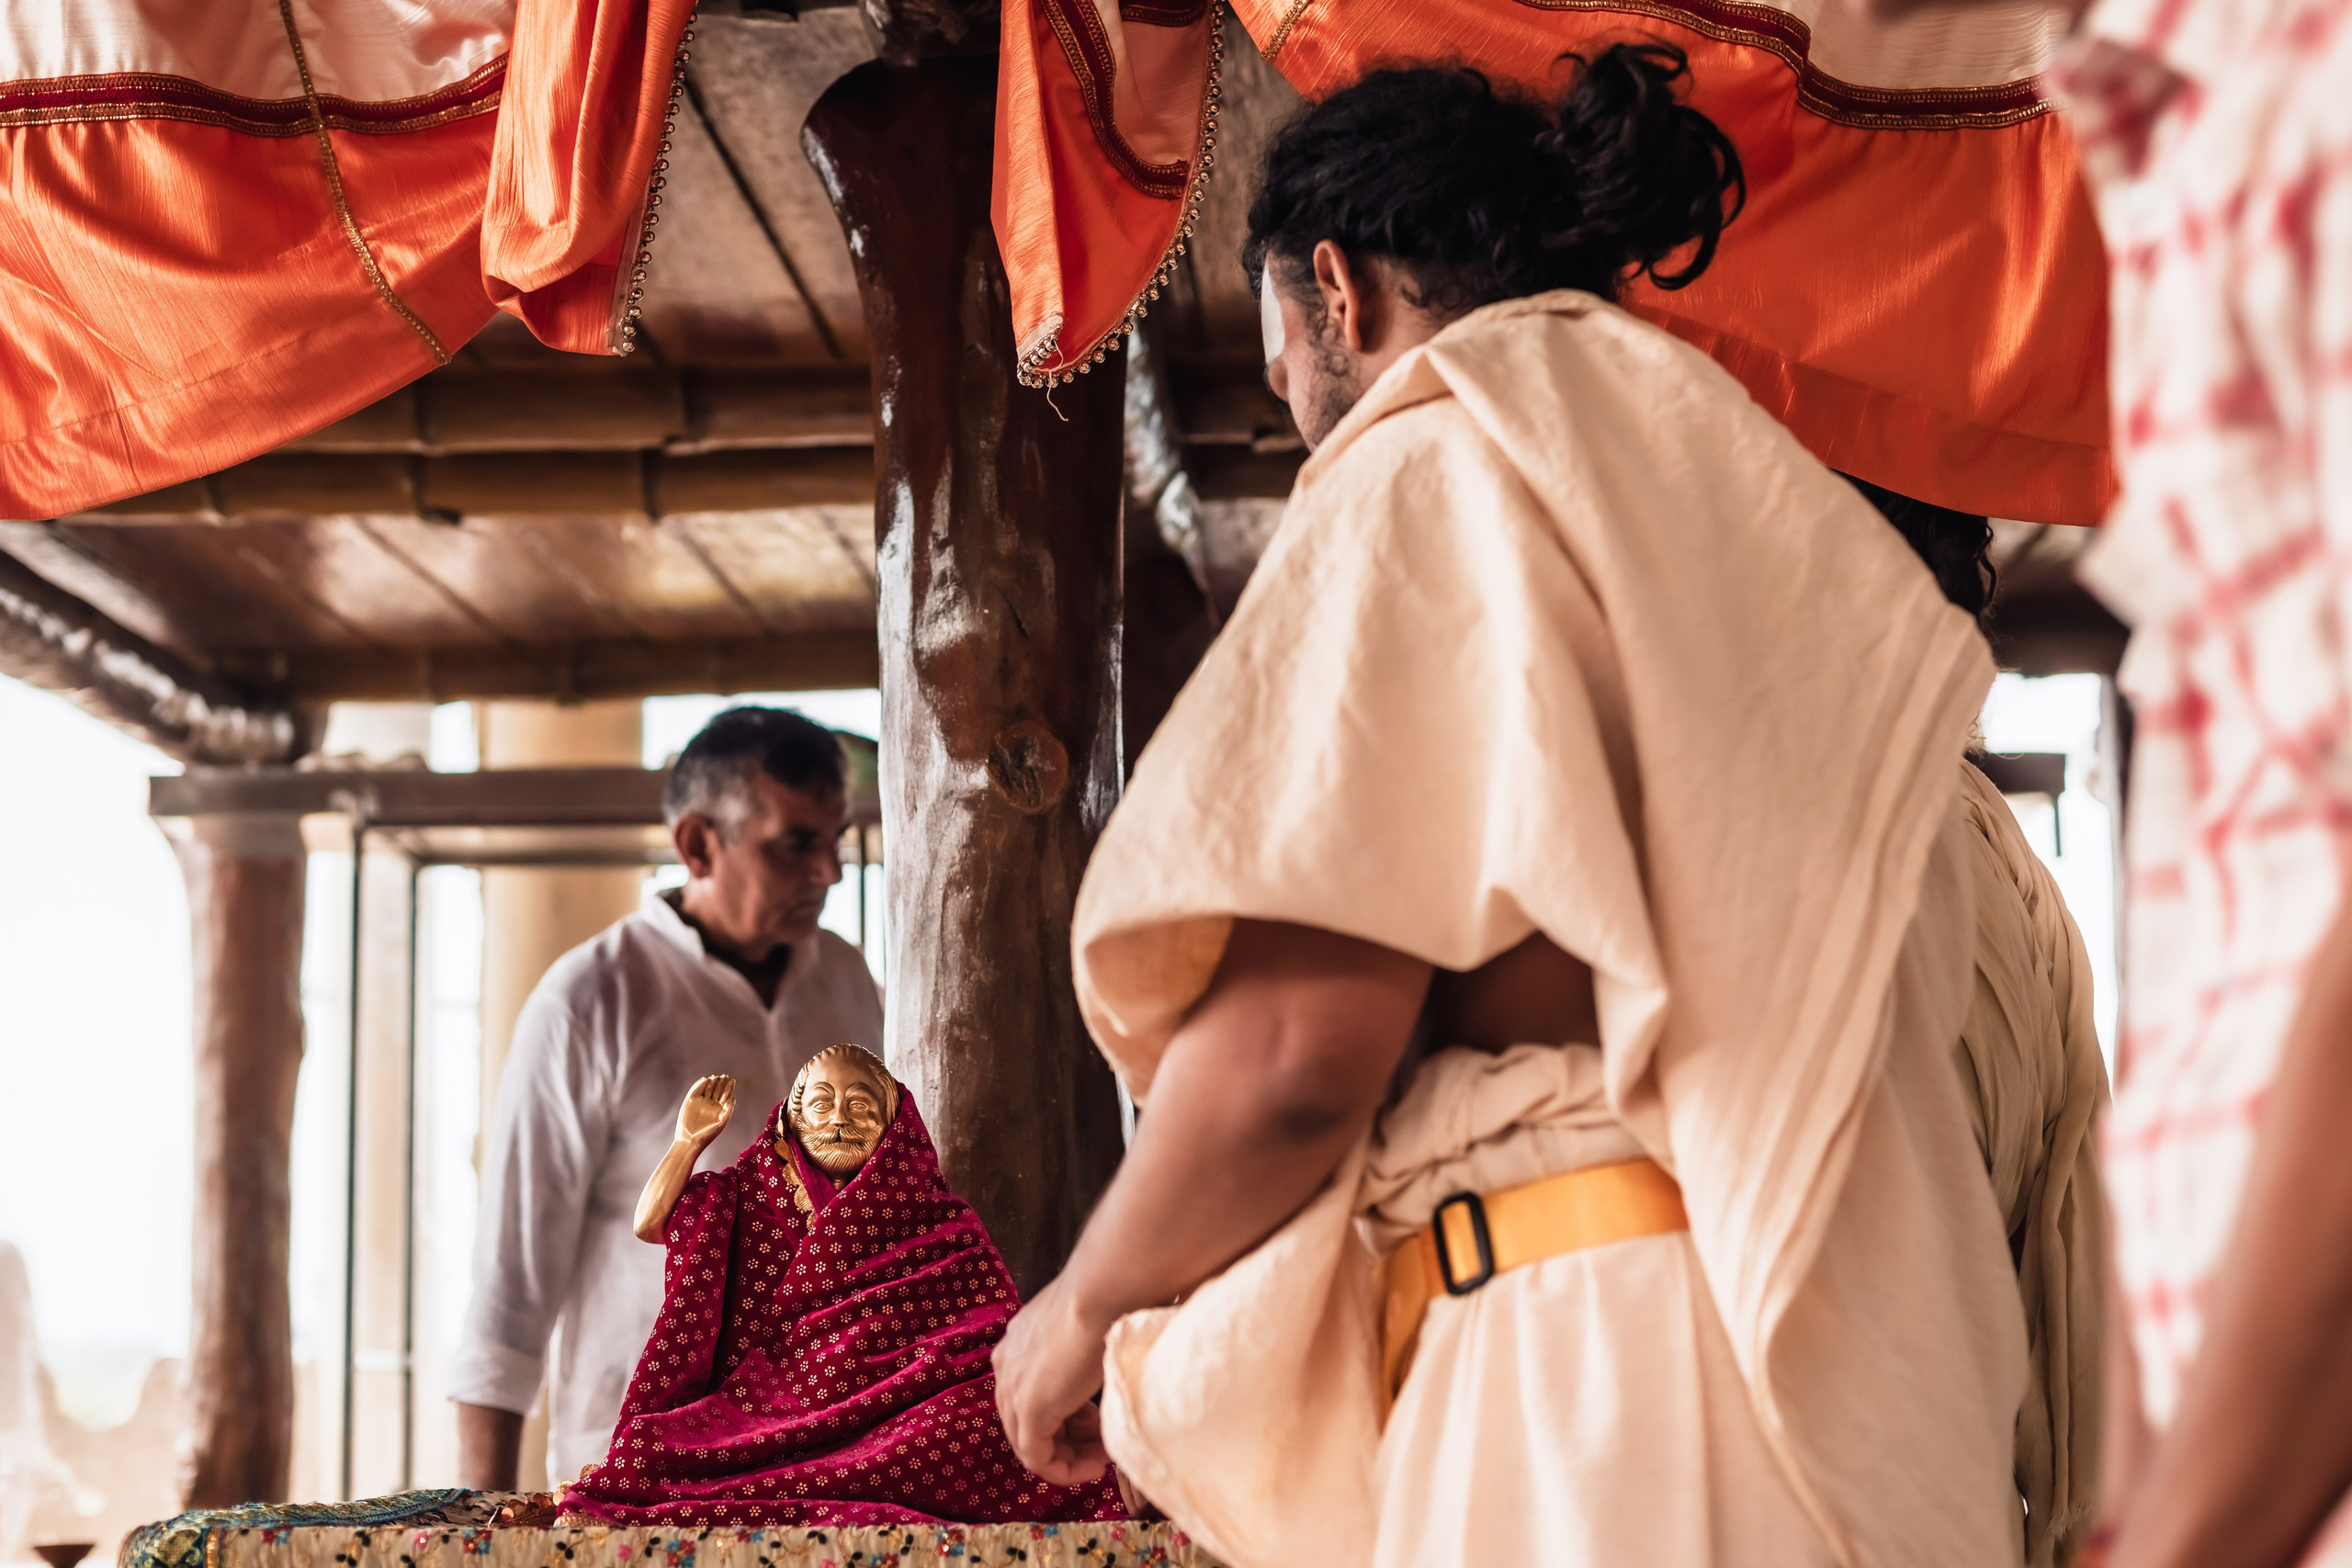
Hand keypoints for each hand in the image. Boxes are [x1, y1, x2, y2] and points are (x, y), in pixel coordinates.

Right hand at [677, 1074, 735, 1143]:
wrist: (690, 1141)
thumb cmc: (707, 1135)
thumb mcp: (721, 1123)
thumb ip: (728, 1111)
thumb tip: (732, 1099)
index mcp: (720, 1108)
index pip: (725, 1094)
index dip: (729, 1087)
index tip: (732, 1080)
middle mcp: (710, 1103)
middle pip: (717, 1089)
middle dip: (721, 1082)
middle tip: (724, 1076)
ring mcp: (701, 1101)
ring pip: (707, 1088)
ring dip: (711, 1082)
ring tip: (715, 1077)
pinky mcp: (690, 1100)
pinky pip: (696, 1089)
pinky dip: (700, 1084)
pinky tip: (705, 1080)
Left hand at [994, 1275, 1114, 1485]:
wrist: (1104, 1290)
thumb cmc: (1108, 1301)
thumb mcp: (1088, 1334)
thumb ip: (1082, 1362)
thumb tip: (1099, 1378)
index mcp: (1018, 1344)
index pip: (1031, 1395)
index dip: (1066, 1415)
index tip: (1097, 1422)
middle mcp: (1006, 1366)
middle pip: (1027, 1420)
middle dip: (1067, 1438)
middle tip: (1102, 1442)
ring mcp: (1012, 1388)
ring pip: (1029, 1442)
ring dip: (1068, 1456)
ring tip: (1102, 1455)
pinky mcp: (1028, 1410)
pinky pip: (1037, 1458)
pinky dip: (1065, 1469)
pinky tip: (1095, 1465)